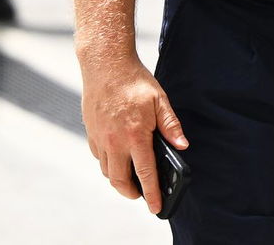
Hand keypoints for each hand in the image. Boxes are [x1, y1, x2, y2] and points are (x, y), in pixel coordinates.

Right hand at [78, 52, 189, 215]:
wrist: (105, 65)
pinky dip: (109, 164)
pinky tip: (119, 158)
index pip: (145, 173)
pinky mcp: (91, 133)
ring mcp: (100, 139)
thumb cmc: (134, 81)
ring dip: (119, 180)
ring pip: (107, 171)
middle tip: (142, 195)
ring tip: (131, 179)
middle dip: (132, 193)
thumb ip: (170, 125)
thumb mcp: (160, 100)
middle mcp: (114, 141)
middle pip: (120, 181)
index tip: (156, 207)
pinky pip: (99, 158)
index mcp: (135, 135)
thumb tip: (182, 145)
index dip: (151, 193)